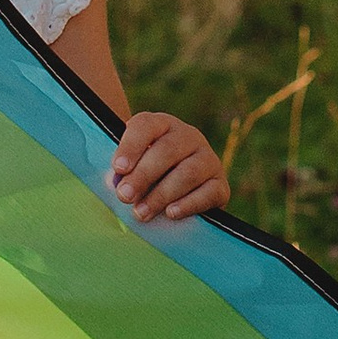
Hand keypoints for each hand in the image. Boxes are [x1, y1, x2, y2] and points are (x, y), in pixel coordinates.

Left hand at [107, 111, 228, 224]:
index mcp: (162, 125)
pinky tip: (170, 213)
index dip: (131, 146)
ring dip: (161, 194)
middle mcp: (189, 136)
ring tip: (141, 213)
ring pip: (188, 173)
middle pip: (167, 151)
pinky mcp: (220, 184)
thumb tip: (117, 185)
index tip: (117, 168)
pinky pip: (209, 193)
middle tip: (124, 196)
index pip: (146, 126)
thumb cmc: (146, 177)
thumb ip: (123, 172)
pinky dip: (189, 204)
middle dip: (143, 175)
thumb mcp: (132, 166)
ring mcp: (208, 159)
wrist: (178, 195)